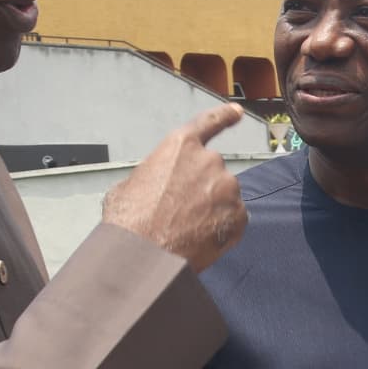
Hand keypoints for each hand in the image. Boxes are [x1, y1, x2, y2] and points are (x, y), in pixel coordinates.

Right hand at [102, 106, 247, 271]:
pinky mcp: (239, 215)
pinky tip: (199, 240)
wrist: (144, 256)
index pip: (208, 123)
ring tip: (185, 230)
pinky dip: (221, 230)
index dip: (224, 116)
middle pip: (212, 172)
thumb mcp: (128, 186)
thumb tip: (153, 185)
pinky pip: (234, 220)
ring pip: (224, 197)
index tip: (237, 112)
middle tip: (179, 213)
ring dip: (211, 210)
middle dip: (201, 189)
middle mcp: (210, 160)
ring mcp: (227, 188)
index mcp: (181, 146)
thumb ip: (152, 175)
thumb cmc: (130, 222)